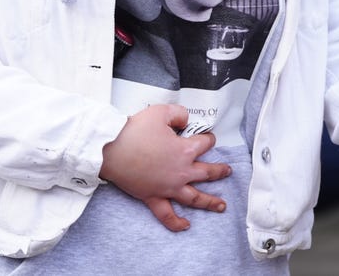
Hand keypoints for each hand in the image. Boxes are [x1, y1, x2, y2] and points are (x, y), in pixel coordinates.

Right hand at [99, 104, 231, 231]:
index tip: (208, 137)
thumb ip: (177, 113)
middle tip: (227, 171)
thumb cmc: (133, 132)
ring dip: (210, 202)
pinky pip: (167, 214)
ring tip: (221, 206)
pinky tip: (185, 226)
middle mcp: (181, 171)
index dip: (208, 138)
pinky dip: (176, 223)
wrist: (111, 150)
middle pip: (207, 172)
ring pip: (195, 197)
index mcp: (185, 150)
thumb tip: (184, 119)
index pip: (205, 143)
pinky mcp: (153, 196)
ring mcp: (168, 187)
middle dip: (219, 171)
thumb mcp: (160, 112)